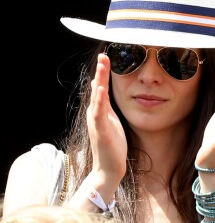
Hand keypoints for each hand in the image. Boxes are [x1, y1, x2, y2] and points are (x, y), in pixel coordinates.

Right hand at [86, 53, 127, 181]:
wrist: (109, 167)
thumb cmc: (112, 144)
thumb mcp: (109, 119)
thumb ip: (104, 104)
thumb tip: (98, 87)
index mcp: (99, 110)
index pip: (101, 87)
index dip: (103, 72)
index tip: (106, 56)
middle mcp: (95, 113)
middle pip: (97, 88)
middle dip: (100, 71)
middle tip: (103, 55)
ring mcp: (96, 121)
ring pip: (97, 97)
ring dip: (99, 81)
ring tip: (102, 66)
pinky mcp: (100, 130)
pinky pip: (99, 113)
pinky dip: (98, 100)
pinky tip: (100, 89)